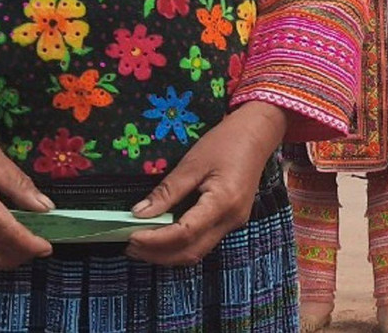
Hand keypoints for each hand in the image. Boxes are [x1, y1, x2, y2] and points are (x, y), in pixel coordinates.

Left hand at [127, 102, 287, 266]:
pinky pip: (204, 242)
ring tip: (141, 245)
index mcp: (223, 202)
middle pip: (190, 251)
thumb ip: (167, 191)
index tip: (130, 236)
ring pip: (197, 251)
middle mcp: (231, 220)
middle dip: (158, 254)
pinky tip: (163, 237)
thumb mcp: (193, 163)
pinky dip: (180, 245)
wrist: (258, 134)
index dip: (155, 240)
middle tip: (129, 246)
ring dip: (168, 254)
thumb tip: (139, 212)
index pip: (184, 233)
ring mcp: (233, 223)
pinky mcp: (231, 221)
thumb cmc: (226, 142)